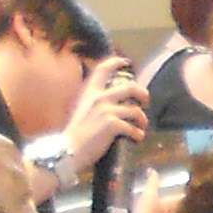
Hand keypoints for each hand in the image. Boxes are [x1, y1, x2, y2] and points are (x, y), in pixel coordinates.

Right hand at [58, 59, 149, 179]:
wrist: (67, 150)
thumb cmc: (74, 135)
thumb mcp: (81, 110)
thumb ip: (95, 104)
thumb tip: (113, 104)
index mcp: (89, 92)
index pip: (103, 70)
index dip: (116, 62)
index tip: (126, 62)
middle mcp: (99, 98)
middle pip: (130, 87)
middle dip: (142, 94)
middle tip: (145, 102)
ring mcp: (106, 110)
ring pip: (135, 110)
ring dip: (142, 120)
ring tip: (141, 127)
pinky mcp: (113, 124)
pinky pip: (133, 128)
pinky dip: (138, 134)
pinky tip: (137, 138)